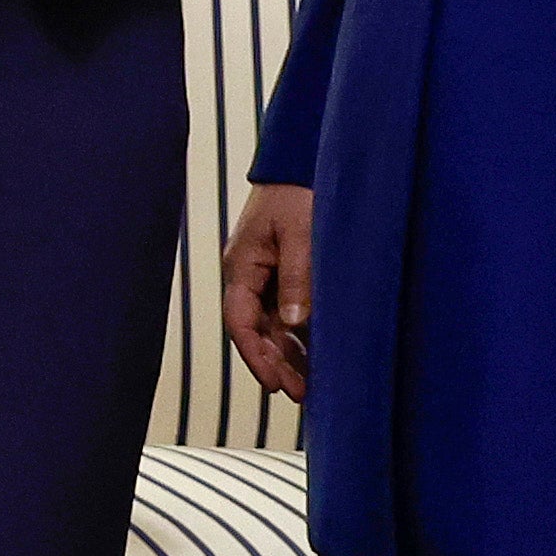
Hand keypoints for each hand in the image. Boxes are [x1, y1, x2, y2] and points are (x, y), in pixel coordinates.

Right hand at [226, 181, 312, 405]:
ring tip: (309, 386)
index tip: (274, 383)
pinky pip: (287, 313)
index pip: (240, 322)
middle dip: (274, 364)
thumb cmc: (299, 193)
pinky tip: (315, 356)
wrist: (302, 162)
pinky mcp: (285, 273)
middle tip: (298, 394)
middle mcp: (249, 276)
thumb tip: (292, 324)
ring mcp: (265, 276)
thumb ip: (297, 278)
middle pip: (255, 330)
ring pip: (271, 326)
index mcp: (242, 266)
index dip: (255, 355)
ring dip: (287, 355)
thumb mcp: (301, 235)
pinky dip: (298, 337)